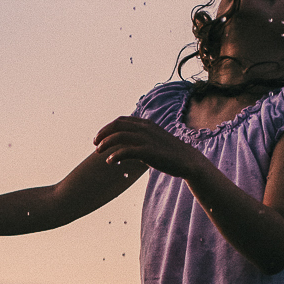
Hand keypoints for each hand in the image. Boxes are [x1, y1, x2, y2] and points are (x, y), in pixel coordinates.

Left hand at [93, 117, 207, 180]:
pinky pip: (127, 151)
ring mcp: (147, 139)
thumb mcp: (152, 142)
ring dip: (106, 143)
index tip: (99, 138)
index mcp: (145, 124)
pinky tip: (110, 161)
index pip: (121, 121)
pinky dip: (116, 155)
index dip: (107, 128)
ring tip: (98, 152)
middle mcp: (145, 128)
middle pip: (117, 126)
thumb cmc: (169, 153)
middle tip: (95, 145)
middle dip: (103, 134)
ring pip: (119, 136)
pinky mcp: (149, 151)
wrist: (188, 161)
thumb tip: (124, 148)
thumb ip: (138, 142)